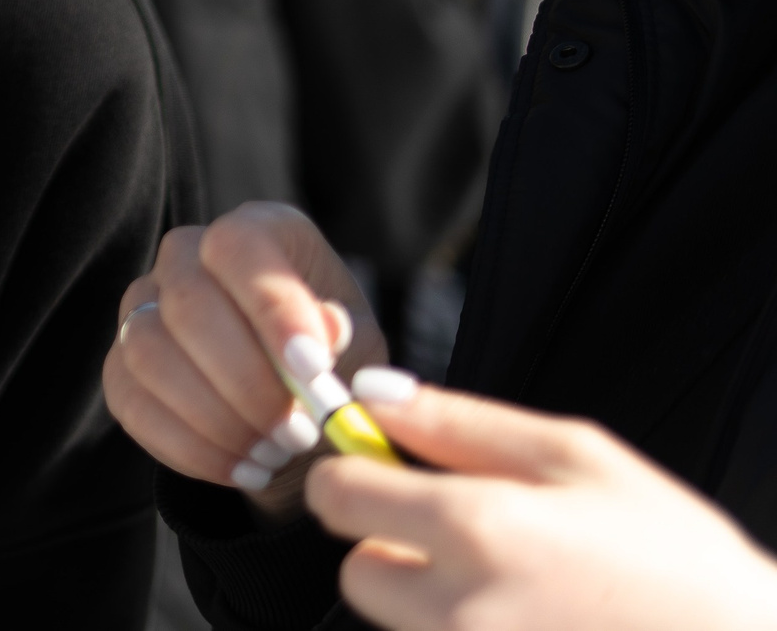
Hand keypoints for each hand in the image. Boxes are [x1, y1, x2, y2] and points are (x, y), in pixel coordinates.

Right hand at [104, 201, 388, 518]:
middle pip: (187, 302)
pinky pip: (130, 403)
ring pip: (149, 352)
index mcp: (255, 231)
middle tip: (298, 434)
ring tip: (273, 455)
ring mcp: (141, 308)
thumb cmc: (329, 364)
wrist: (294, 413)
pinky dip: (190, 448)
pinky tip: (241, 469)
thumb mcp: (359, 347)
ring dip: (217, 418)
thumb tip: (327, 327)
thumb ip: (345, 336)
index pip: (239, 245)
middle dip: (247, 381)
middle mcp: (185, 256)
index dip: (271, 306)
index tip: (312, 371)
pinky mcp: (119, 366)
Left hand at [310, 373, 776, 630]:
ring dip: (427, 594)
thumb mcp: (574, 456)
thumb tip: (372, 396)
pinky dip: (461, 627)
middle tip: (466, 535)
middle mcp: (457, 607)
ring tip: (511, 581)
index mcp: (476, 527)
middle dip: (391, 544)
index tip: (384, 469)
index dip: (353, 474)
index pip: (335, 496)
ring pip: (395, 617)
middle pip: (356, 569)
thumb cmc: (669, 553)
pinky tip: (526, 616)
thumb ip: (458, 422)